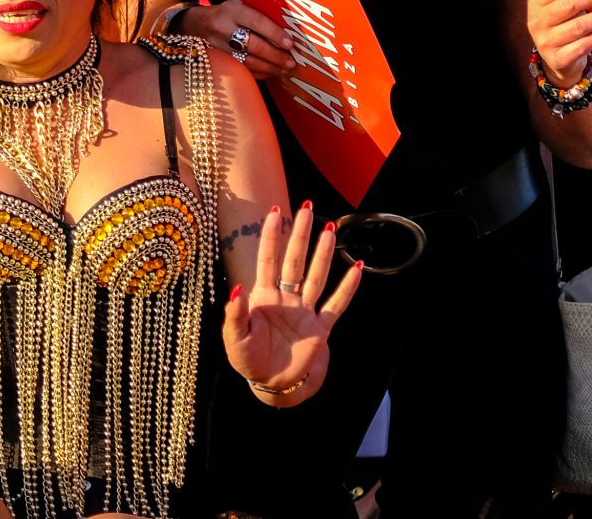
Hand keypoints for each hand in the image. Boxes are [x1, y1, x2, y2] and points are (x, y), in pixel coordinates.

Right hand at [177, 0, 294, 81]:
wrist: (198, 25)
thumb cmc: (228, 14)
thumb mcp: (241, 5)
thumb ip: (261, 14)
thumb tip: (290, 29)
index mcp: (233, 10)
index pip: (257, 22)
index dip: (275, 34)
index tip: (290, 44)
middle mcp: (223, 28)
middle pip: (253, 45)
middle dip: (275, 56)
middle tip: (291, 62)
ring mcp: (220, 47)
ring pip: (248, 61)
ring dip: (270, 68)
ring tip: (286, 70)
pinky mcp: (220, 61)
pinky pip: (243, 70)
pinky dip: (260, 73)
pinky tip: (272, 73)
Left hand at [223, 202, 360, 400]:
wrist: (270, 383)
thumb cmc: (248, 358)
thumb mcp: (235, 339)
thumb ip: (235, 315)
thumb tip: (236, 289)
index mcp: (262, 297)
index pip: (267, 260)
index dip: (271, 237)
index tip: (275, 211)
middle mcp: (286, 298)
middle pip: (294, 261)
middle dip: (300, 235)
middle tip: (308, 208)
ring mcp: (305, 312)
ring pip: (316, 277)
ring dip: (323, 255)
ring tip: (330, 230)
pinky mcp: (320, 329)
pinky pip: (336, 305)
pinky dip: (347, 288)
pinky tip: (357, 268)